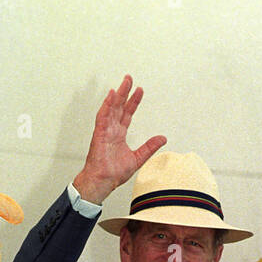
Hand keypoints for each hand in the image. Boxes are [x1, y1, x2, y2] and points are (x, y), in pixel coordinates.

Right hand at [72, 74, 166, 205]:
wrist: (103, 182)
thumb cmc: (113, 174)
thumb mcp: (138, 158)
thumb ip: (149, 147)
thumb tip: (162, 139)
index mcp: (119, 135)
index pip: (127, 114)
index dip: (133, 102)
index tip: (139, 91)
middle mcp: (111, 130)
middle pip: (119, 107)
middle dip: (125, 92)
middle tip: (129, 79)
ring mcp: (105, 131)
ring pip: (111, 108)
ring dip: (117, 95)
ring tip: (123, 83)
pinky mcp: (99, 134)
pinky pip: (103, 116)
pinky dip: (107, 105)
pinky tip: (112, 95)